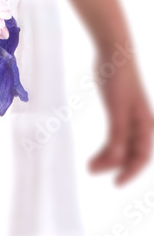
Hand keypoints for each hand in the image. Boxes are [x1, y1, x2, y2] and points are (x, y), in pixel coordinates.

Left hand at [88, 44, 153, 184]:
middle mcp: (141, 124)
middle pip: (130, 154)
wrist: (114, 52)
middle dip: (113, 165)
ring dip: (108, 157)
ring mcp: (131, 118)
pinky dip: (108, 146)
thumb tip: (117, 158)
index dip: (130, 172)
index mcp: (145, 125)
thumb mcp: (117, 107)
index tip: (116, 183)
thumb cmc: (118, 78)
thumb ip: (118, 133)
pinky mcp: (120, 112)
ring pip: (122, 146)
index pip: (141, 157)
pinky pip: (116, 136)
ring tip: (90, 165)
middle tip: (91, 169)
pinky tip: (98, 152)